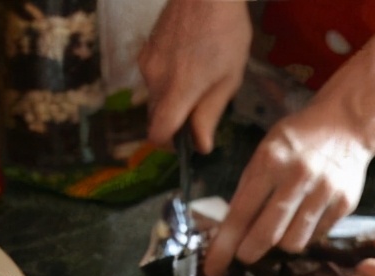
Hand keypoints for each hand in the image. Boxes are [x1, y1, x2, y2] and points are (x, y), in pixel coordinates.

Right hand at [138, 0, 250, 153]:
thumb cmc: (226, 31)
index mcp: (176, 91)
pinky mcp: (145, 50)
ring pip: (154, 96)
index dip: (169, 145)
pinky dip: (167, 80)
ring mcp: (146, 63)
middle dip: (174, 121)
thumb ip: (210, 113)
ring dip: (172, 99)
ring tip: (199, 78)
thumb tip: (201, 145)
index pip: (157, 133)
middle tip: (201, 110)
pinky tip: (188, 62)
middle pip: (155, 117)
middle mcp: (154, 80)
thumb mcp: (229, 78)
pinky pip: (153, 77)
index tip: (186, 142)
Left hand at [203, 103, 371, 275]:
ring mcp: (324, 192)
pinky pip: (315, 237)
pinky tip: (302, 219)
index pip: (240, 214)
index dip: (224, 247)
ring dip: (279, 243)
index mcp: (271, 162)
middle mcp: (298, 178)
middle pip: (266, 235)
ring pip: (292, 243)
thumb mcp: (265, 151)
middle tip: (244, 255)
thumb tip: (232, 231)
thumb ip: (249, 188)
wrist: (347, 123)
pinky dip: (303, 235)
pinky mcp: (344, 204)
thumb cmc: (297, 139)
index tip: (213, 269)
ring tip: (279, 228)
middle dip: (249, 252)